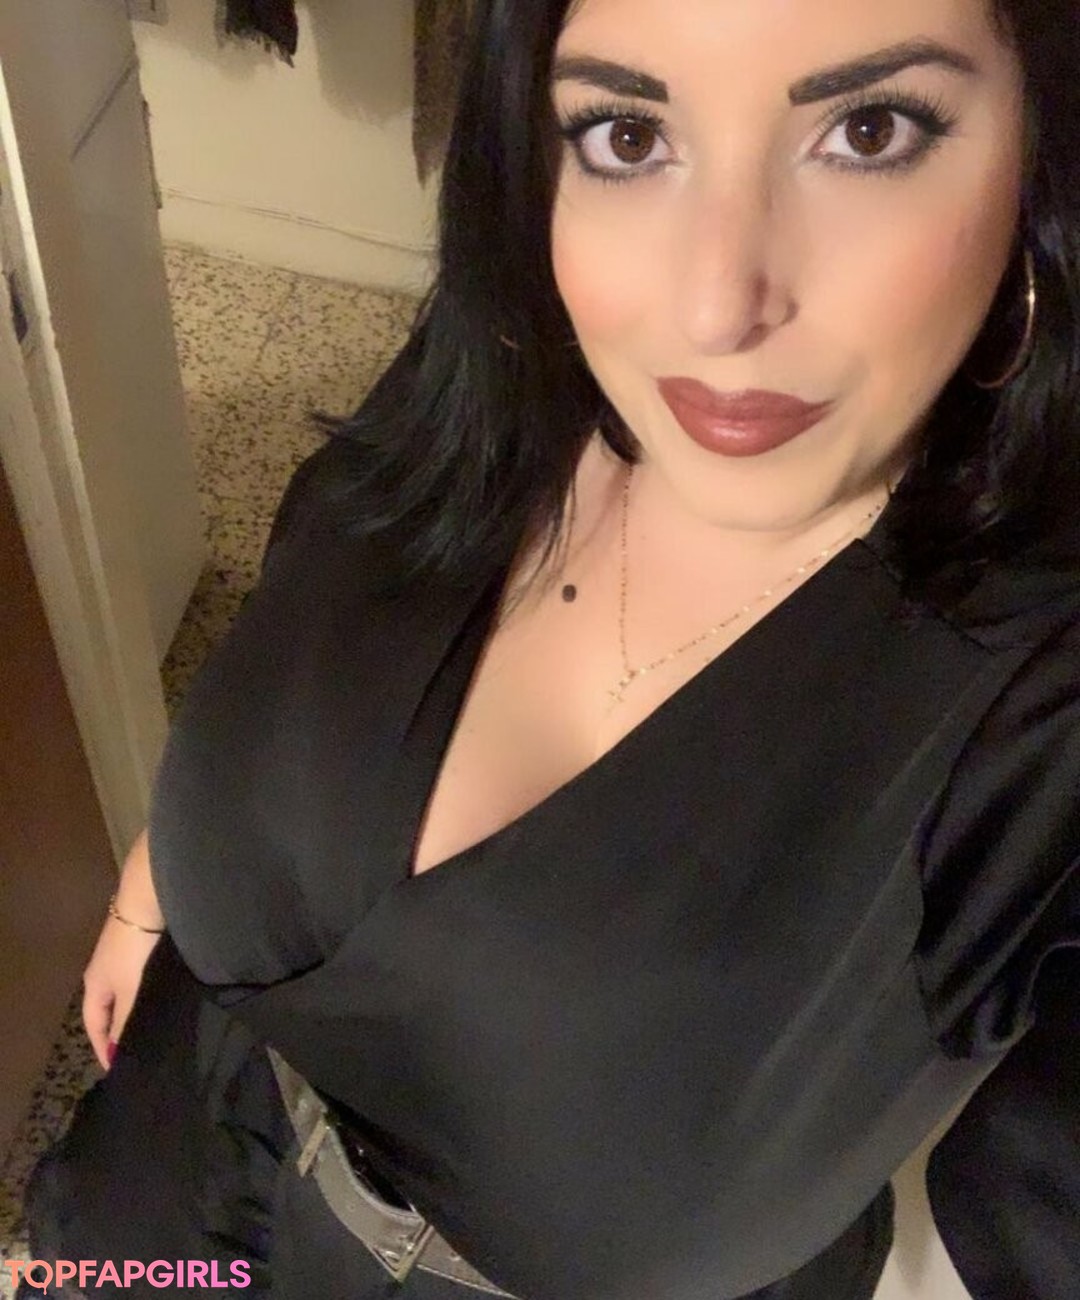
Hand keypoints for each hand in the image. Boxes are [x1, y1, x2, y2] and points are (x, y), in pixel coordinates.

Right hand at [82, 912, 161, 1069]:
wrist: (150, 900)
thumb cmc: (134, 950)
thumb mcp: (129, 990)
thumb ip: (124, 1021)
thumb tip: (118, 1052)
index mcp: (95, 985)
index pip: (93, 1024)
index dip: (102, 1047)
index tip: (117, 1068)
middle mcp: (105, 972)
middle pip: (108, 1010)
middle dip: (119, 1032)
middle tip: (137, 1052)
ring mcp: (123, 958)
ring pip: (127, 995)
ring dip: (136, 1013)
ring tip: (153, 1031)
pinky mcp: (143, 947)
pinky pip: (142, 981)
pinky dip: (148, 995)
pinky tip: (165, 1000)